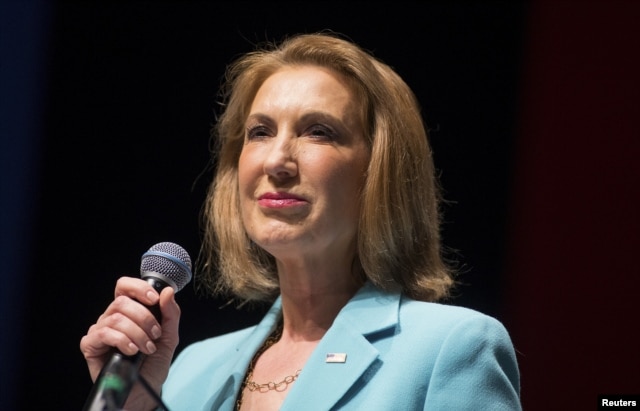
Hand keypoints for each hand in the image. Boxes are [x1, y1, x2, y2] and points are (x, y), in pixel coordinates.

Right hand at [79, 276, 180, 407]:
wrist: (145, 390)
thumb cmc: (153, 364)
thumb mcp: (169, 337)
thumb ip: (170, 314)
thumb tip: (167, 291)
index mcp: (128, 312)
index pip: (124, 287)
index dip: (138, 288)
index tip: (154, 299)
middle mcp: (112, 318)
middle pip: (122, 302)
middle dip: (144, 318)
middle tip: (155, 335)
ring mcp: (100, 331)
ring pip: (115, 318)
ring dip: (137, 333)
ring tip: (147, 348)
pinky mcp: (90, 346)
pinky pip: (103, 333)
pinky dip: (122, 340)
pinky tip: (131, 351)